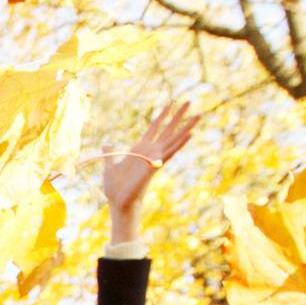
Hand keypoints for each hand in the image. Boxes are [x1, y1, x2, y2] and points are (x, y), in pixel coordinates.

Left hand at [102, 102, 198, 241]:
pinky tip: (190, 134)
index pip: (154, 128)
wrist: (118, 203)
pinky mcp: (155, 166)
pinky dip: (180, 143)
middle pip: (168, 129)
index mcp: (140, 149)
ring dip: (186, 127)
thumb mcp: (110, 166)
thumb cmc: (114, 188)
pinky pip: (170, 153)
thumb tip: (106, 143)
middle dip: (178, 115)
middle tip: (190, 101)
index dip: (162, 115)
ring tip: (199, 115)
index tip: (170, 103)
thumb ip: (110, 153)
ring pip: (174, 139)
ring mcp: (154, 158)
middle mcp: (150, 151)